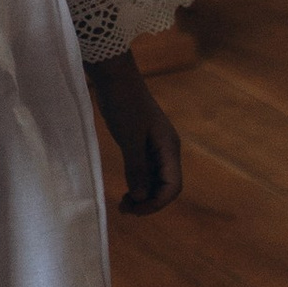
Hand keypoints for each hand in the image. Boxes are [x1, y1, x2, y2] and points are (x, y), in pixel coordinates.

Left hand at [88, 53, 182, 213]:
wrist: (115, 76)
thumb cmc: (124, 103)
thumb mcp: (129, 138)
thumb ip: (137, 168)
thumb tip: (141, 197)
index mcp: (169, 147)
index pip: (173, 186)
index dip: (157, 203)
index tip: (136, 209)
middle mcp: (166, 149)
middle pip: (165, 186)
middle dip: (148, 202)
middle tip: (124, 210)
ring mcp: (155, 147)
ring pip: (155, 180)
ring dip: (142, 195)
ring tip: (123, 205)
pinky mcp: (143, 144)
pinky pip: (145, 171)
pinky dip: (137, 183)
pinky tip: (125, 190)